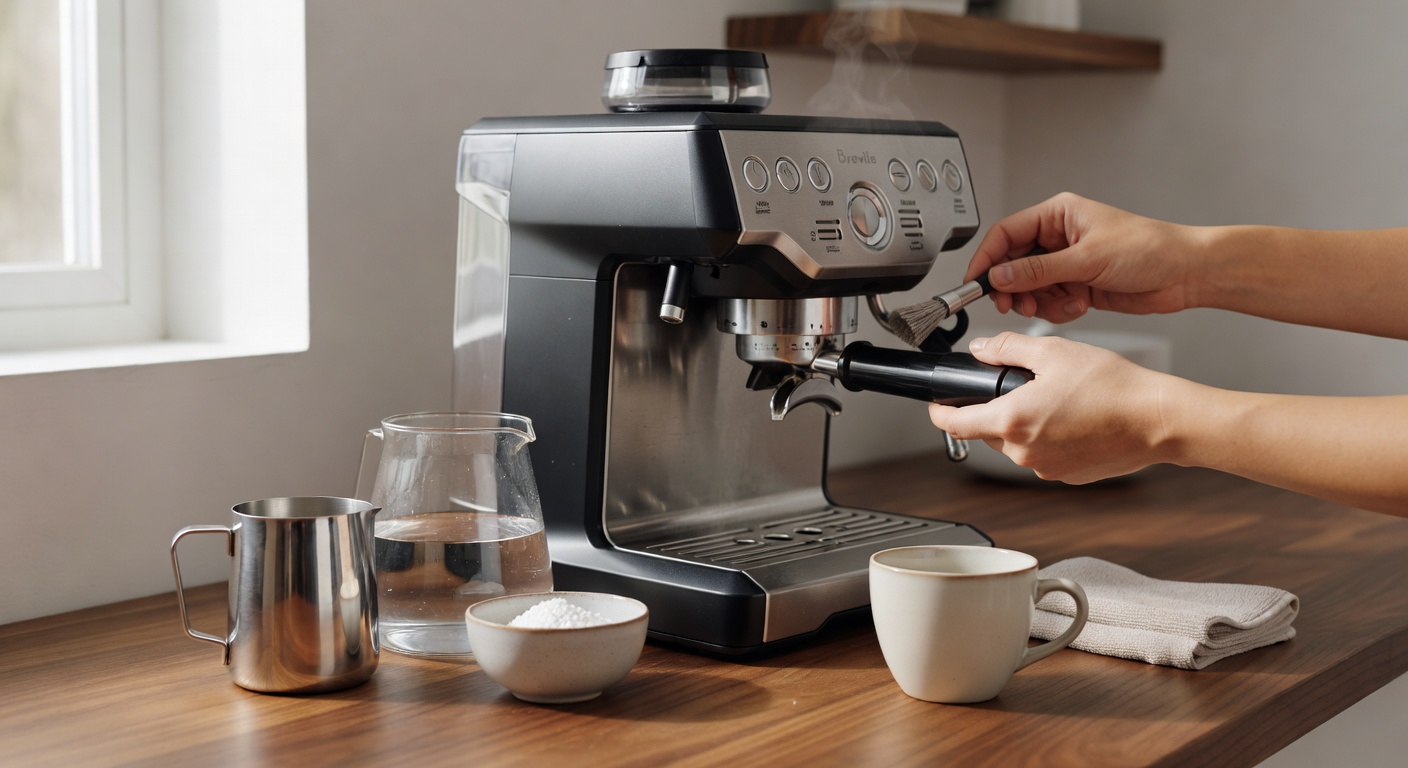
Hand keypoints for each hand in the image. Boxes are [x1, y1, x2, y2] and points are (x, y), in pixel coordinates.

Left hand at [929, 333, 1173, 482]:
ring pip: (1016, 444)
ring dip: (1023, 424)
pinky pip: (1043, 456)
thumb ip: (1008, 348)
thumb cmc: (1112, 386)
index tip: (936, 406)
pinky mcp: (1067, 477)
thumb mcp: (1053, 352)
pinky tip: (1073, 420)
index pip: (955, 425)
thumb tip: (982, 349)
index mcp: (1012, 421)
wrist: (1157, 419)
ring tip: (1056, 400)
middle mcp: (1023, 452)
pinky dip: (1048, 438)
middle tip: (1019, 387)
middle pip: (987, 432)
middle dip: (992, 410)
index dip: (939, 413)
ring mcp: (1045, 469)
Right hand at [967, 192, 1198, 321]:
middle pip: (1013, 263)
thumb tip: (1001, 276)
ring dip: (1038, 301)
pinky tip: (1079, 305)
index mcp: (1058, 215)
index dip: (987, 258)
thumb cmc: (1150, 248)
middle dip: (1013, 287)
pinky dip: (1057, 308)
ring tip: (1057, 305)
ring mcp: (1067, 262)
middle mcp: (1059, 237)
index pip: (1006, 233)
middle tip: (1014, 304)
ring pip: (1029, 286)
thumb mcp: (1088, 258)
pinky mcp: (1077, 284)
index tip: (976, 282)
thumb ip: (1039, 270)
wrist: (1185, 274)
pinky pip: (1049, 300)